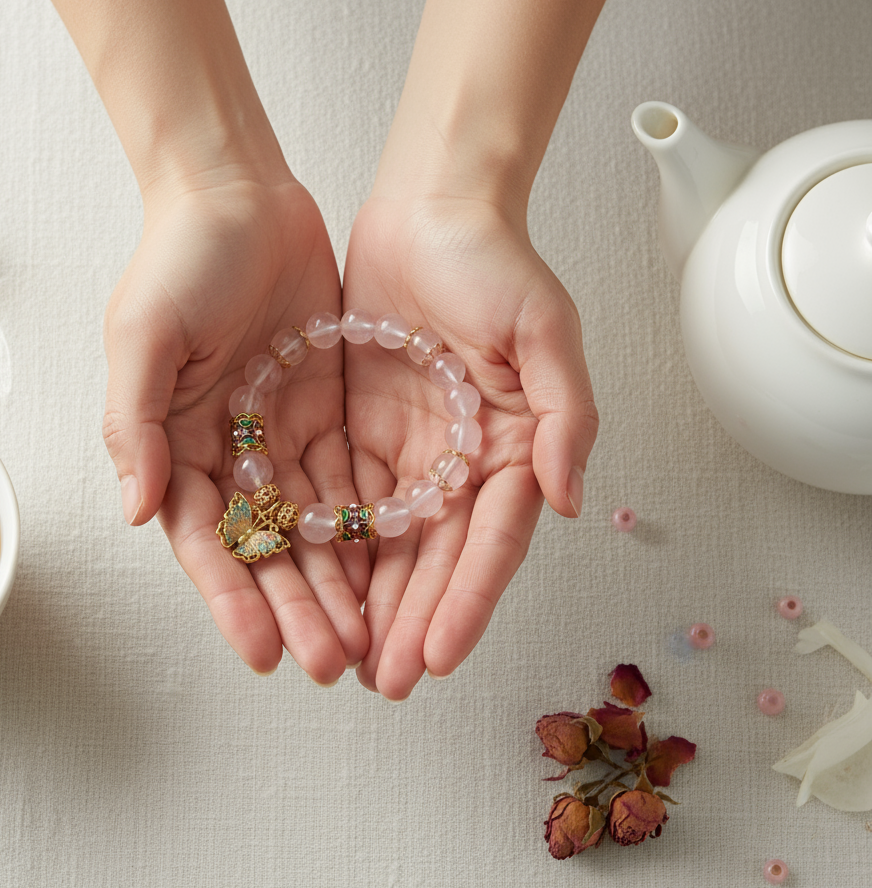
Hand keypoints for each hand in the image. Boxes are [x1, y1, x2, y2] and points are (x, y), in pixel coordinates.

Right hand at [103, 177, 368, 683]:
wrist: (239, 191)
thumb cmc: (180, 257)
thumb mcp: (143, 334)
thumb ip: (136, 423)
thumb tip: (138, 511)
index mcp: (177, 443)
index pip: (208, 539)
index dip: (234, 598)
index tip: (265, 653)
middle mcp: (228, 450)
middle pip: (266, 547)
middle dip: (297, 607)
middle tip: (336, 664)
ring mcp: (278, 431)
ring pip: (314, 523)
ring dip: (338, 581)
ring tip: (370, 638)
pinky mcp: (323, 407)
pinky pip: (349, 475)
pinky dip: (369, 521)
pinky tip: (393, 566)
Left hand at [343, 193, 597, 698]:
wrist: (428, 206)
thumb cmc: (494, 258)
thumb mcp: (545, 329)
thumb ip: (567, 417)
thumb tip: (570, 503)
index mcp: (512, 446)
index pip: (490, 541)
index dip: (467, 601)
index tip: (439, 656)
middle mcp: (462, 459)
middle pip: (437, 556)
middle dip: (414, 620)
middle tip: (388, 681)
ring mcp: (410, 448)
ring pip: (389, 540)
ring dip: (371, 599)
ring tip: (349, 658)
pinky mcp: (362, 428)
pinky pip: (345, 497)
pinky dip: (333, 545)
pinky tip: (316, 588)